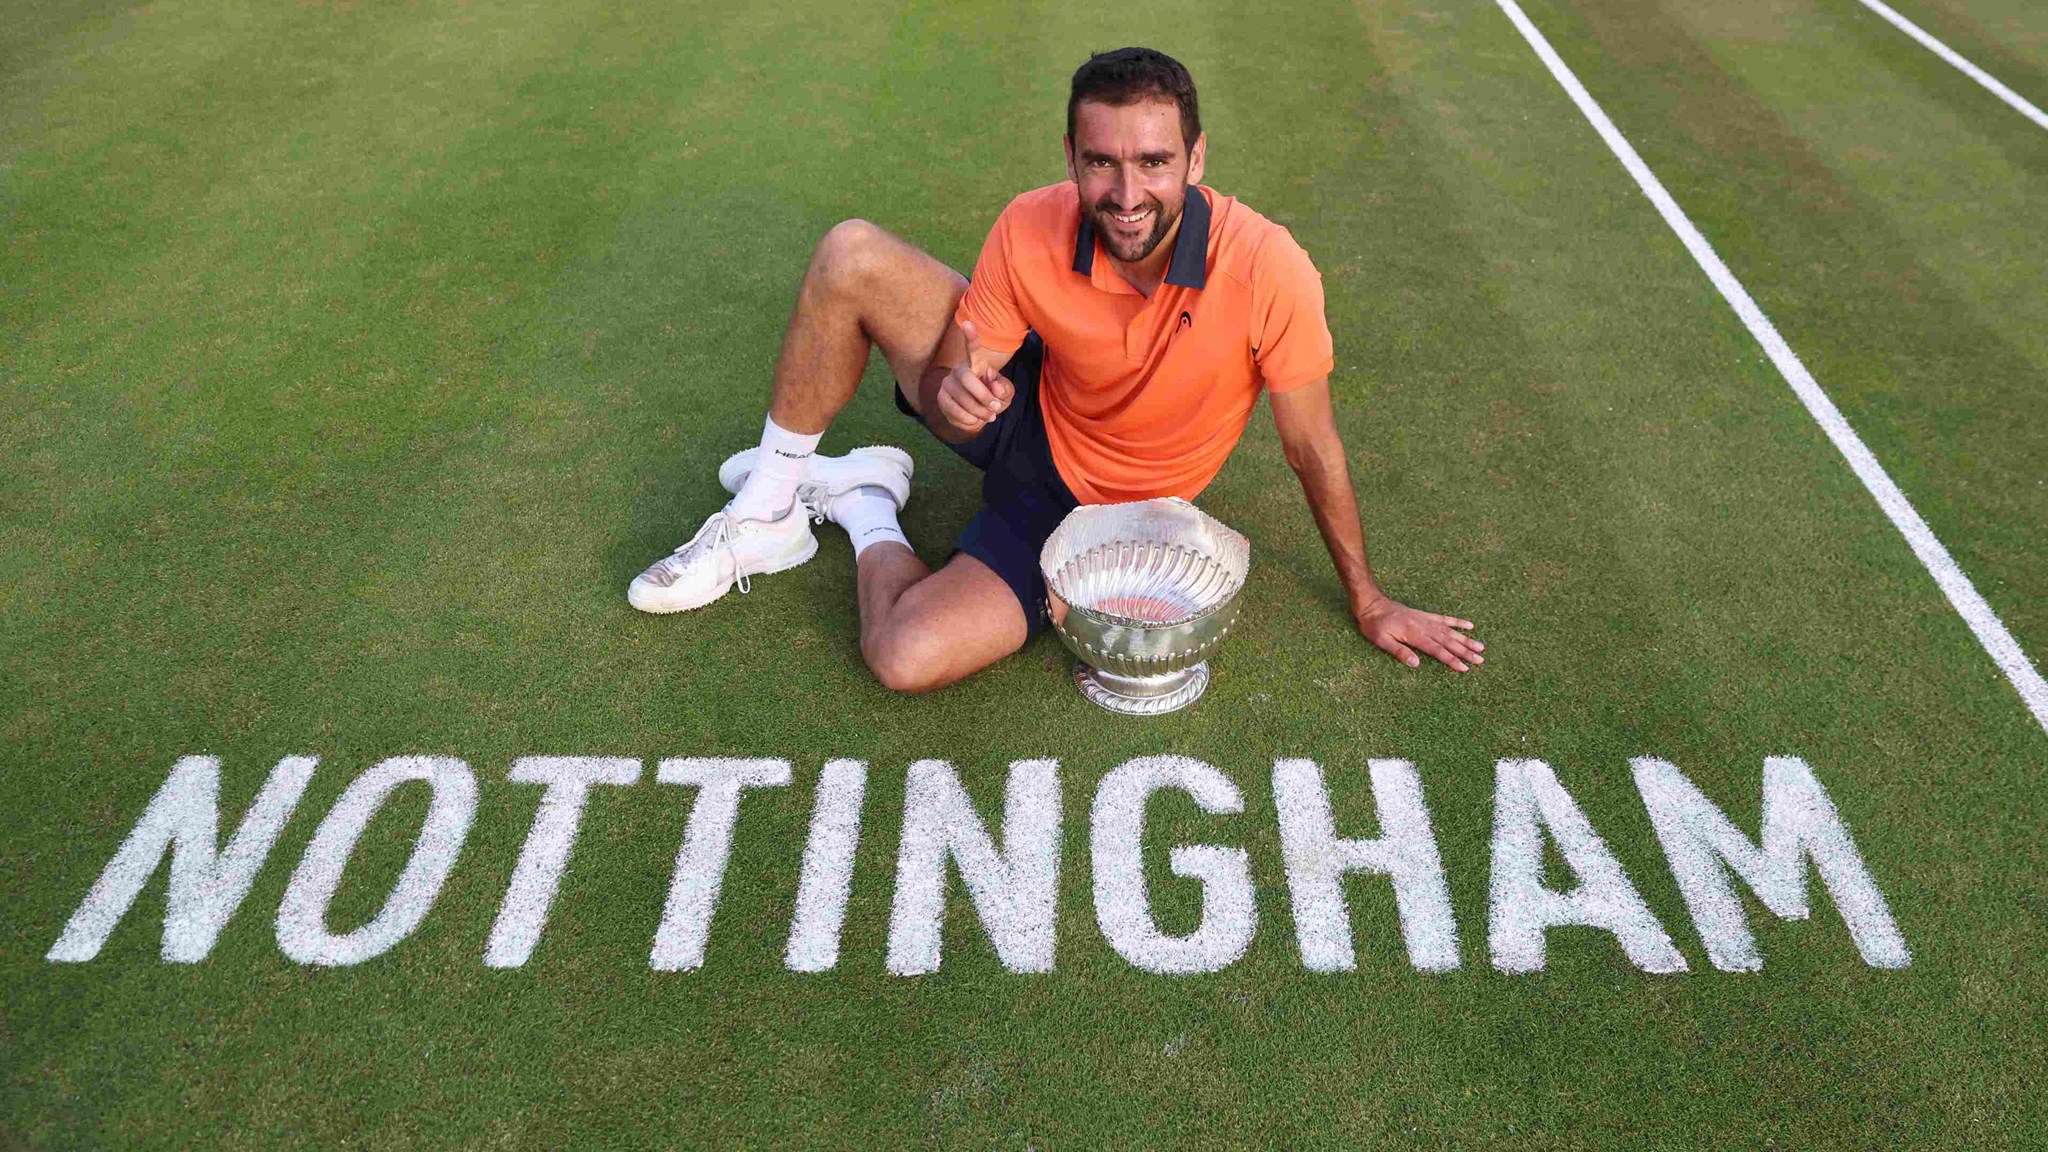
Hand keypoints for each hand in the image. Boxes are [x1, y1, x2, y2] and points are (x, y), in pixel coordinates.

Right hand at [934, 320, 1014, 436]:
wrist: (975, 415)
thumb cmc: (992, 399)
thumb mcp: (1005, 394)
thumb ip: (1005, 389)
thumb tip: (994, 388)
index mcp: (976, 365)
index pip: (973, 348)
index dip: (971, 336)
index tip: (967, 323)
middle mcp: (958, 371)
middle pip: (968, 379)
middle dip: (984, 397)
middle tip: (996, 408)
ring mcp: (947, 384)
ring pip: (963, 400)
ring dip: (980, 413)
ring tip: (989, 416)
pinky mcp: (941, 399)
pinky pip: (955, 412)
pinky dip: (970, 420)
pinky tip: (974, 419)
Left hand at [1355, 597, 1484, 671]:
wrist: (1372, 604)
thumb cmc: (1374, 625)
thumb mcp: (1381, 641)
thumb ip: (1399, 652)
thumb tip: (1417, 664)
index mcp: (1415, 635)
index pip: (1437, 650)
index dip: (1452, 660)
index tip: (1465, 668)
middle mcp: (1424, 626)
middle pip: (1449, 642)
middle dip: (1465, 652)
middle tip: (1481, 660)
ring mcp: (1426, 620)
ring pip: (1450, 631)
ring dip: (1466, 639)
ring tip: (1481, 647)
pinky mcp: (1425, 615)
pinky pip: (1445, 618)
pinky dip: (1458, 622)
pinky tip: (1470, 625)